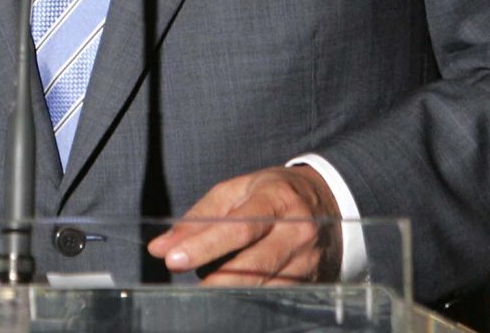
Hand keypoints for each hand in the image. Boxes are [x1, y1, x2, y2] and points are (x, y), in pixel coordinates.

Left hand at [146, 165, 341, 285]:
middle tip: (186, 281)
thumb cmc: (273, 194)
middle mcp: (298, 231)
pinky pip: (274, 297)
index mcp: (278, 200)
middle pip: (253, 265)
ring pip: (262, 287)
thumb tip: (160, 247)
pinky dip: (248, 296)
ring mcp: (308, 261)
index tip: (173, 259)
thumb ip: (198, 218)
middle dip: (215, 278)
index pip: (240, 227)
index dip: (205, 245)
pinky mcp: (312, 283)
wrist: (329, 203)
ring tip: (209, 279)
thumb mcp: (235, 192)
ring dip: (229, 288)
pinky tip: (230, 291)